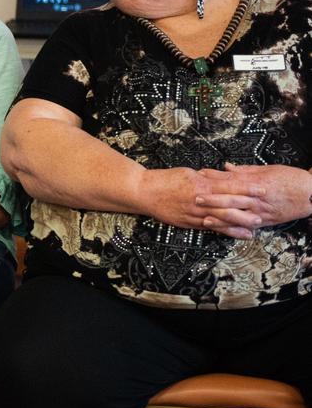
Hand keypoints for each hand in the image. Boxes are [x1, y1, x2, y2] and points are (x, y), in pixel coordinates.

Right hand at [138, 167, 262, 239]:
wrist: (144, 192)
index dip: (246, 188)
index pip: (228, 186)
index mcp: (200, 184)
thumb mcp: (187, 173)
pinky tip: (238, 234)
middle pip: (228, 204)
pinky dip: (226, 231)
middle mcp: (199, 200)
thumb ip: (206, 177)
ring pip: (221, 218)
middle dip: (247, 207)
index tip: (261, 189)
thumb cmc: (165, 180)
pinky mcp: (190, 223)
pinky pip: (211, 227)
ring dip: (240, 222)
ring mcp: (195, 213)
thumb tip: (223, 177)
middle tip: (264, 209)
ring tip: (255, 225)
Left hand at [196, 163, 311, 229]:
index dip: (213, 178)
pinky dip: (234, 229)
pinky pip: (246, 226)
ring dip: (219, 217)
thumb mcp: (268, 169)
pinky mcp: (265, 221)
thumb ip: (245, 170)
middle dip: (211, 199)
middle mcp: (256, 197)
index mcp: (255, 182)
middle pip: (230, 198)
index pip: (230, 179)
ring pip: (237, 215)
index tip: (199, 176)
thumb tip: (226, 167)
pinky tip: (223, 230)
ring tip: (203, 217)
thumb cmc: (291, 178)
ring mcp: (260, 211)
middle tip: (194, 198)